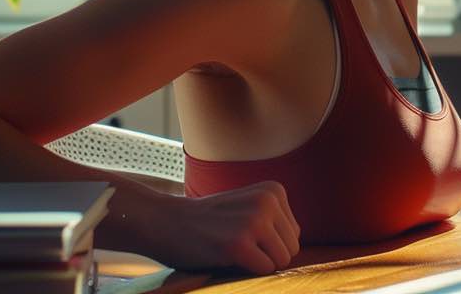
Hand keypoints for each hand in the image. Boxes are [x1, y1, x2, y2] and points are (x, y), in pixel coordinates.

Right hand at [141, 181, 301, 273]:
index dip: (268, 243)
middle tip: (236, 242)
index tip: (242, 232)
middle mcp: (268, 202)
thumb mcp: (248, 207)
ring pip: (281, 261)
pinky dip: (246, 270)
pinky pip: (265, 270)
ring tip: (232, 247)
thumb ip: (274, 221)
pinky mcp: (239, 244)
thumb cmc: (209, 222)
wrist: (165, 221)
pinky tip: (224, 254)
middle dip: (267, 255)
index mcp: (274, 190)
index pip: (294, 235)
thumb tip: (295, 250)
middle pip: (291, 249)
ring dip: (257, 263)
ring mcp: (254, 221)